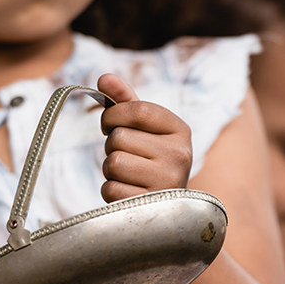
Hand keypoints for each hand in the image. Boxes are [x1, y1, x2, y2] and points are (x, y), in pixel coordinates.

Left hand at [97, 73, 192, 201]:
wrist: (168, 206)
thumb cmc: (152, 160)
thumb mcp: (145, 129)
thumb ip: (126, 102)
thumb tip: (104, 77)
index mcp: (180, 130)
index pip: (137, 110)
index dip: (112, 115)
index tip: (109, 124)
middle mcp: (179, 155)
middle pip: (119, 138)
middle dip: (113, 147)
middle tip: (127, 156)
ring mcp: (167, 181)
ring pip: (113, 163)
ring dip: (111, 169)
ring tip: (129, 174)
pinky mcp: (150, 206)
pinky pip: (111, 189)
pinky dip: (112, 190)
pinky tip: (129, 191)